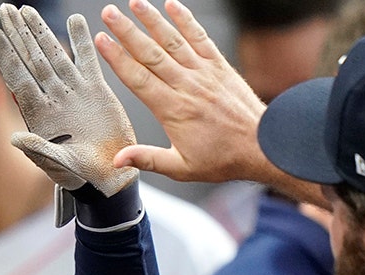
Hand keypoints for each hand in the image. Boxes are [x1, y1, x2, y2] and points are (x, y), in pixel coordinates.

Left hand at [0, 4, 138, 196]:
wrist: (107, 174)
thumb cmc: (78, 173)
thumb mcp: (56, 163)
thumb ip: (37, 150)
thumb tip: (14, 139)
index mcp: (38, 112)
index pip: (17, 76)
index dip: (6, 53)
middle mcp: (52, 96)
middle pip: (31, 58)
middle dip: (17, 33)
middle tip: (5, 9)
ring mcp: (73, 91)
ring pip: (54, 54)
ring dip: (40, 31)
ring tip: (27, 10)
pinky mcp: (96, 89)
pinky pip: (86, 60)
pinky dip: (81, 40)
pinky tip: (75, 20)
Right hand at [94, 0, 267, 183]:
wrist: (263, 146)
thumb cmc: (222, 159)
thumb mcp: (181, 168)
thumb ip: (147, 159)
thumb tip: (117, 160)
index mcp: (173, 109)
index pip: (138, 78)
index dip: (117, 57)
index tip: (101, 41)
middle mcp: (187, 86)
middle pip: (151, 53)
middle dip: (127, 31)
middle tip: (109, 14)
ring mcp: (204, 73)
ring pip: (173, 41)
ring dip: (153, 20)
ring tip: (135, 3)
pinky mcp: (219, 66)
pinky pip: (200, 38)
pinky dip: (186, 20)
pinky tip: (173, 6)